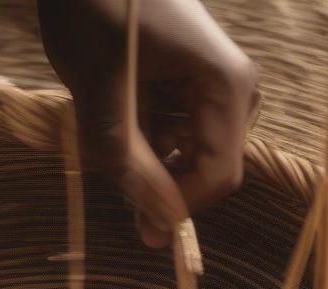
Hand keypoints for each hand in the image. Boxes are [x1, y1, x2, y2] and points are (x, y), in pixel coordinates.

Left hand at [38, 0, 258, 246]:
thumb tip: (158, 228)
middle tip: (113, 173)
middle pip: (208, 169)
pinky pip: (177, 134)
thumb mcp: (100, 92)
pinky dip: (145, 139)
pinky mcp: (193, 83)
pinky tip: (116, 114)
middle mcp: (234, 85)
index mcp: (226, 83)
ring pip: (188, 155)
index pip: (220, 175)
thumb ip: (128, 163)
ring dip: (148, 160)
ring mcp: (216, 84)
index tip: (139, 227)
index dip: (180, 209)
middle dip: (162, 184)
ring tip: (108, 125)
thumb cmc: (94, 6)